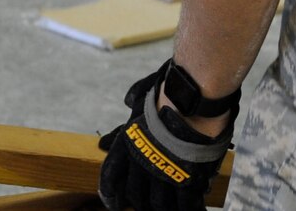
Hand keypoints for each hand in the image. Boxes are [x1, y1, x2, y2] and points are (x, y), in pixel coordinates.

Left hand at [97, 63, 231, 210]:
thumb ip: (123, 129)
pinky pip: (185, 204)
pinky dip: (188, 210)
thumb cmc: (167, 96)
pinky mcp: (187, 179)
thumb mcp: (138, 109)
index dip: (110, 193)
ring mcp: (164, 173)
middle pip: (136, 195)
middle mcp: (142, 163)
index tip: (112, 203)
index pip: (111, 176)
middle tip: (145, 207)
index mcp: (128, 145)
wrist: (192, 98)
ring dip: (163, 210)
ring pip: (159, 204)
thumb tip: (103, 142)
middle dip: (140, 204)